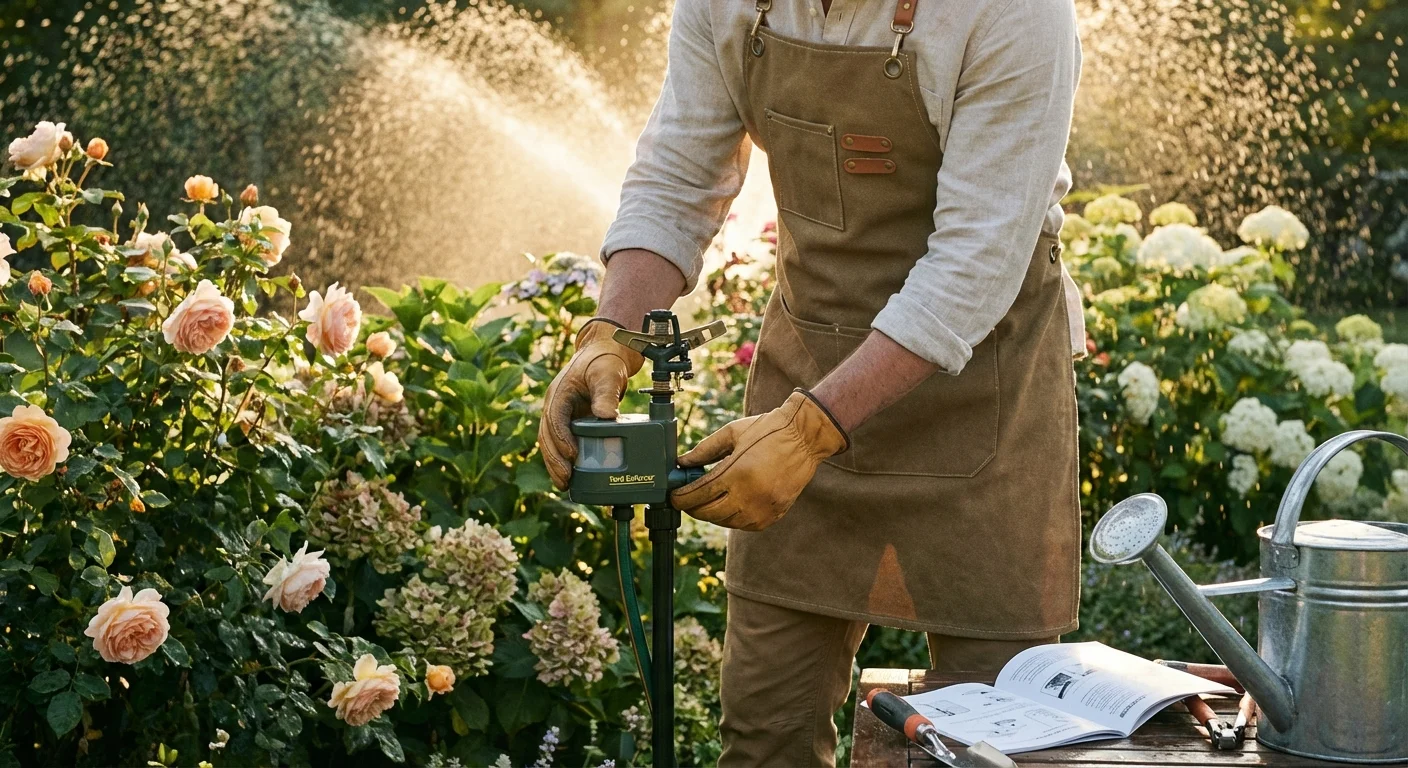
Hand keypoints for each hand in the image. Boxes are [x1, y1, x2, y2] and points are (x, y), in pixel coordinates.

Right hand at [538, 320, 643, 488]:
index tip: (572, 455)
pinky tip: (570, 475)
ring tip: (564, 484)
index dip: (560, 438)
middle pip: (547, 435)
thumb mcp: (607, 374)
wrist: (605, 354)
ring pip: (550, 443)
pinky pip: (561, 443)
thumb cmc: (604, 361)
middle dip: (554, 459)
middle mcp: (555, 405)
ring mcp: (560, 414)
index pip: (554, 418)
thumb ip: (606, 394)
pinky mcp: (569, 422)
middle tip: (565, 479)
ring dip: (555, 464)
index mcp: (560, 392)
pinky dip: (562, 459)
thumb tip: (607, 416)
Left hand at [670, 390, 848, 530]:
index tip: (673, 497)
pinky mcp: (774, 515)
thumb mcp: (732, 433)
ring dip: (712, 514)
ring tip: (707, 500)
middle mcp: (750, 496)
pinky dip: (732, 518)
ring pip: (726, 522)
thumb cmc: (768, 430)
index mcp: (737, 473)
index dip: (681, 499)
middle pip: (709, 513)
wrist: (805, 437)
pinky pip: (745, 525)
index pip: (699, 495)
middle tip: (685, 500)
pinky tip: (728, 505)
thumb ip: (704, 450)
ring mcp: (763, 508)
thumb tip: (681, 463)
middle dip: (692, 508)